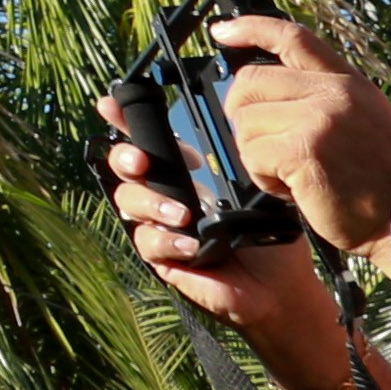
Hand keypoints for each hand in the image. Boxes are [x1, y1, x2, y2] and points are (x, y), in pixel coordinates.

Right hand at [98, 96, 356, 387]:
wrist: (279, 286)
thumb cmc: (269, 235)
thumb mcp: (253, 189)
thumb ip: (230, 163)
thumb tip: (225, 128)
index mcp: (181, 169)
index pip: (145, 137)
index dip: (122, 118)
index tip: (110, 104)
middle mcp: (164, 192)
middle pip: (124, 165)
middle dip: (126, 157)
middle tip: (143, 161)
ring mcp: (159, 223)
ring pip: (128, 201)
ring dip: (151, 202)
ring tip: (183, 214)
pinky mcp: (162, 256)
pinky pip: (147, 241)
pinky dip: (167, 240)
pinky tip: (191, 243)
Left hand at [201, 15, 390, 259]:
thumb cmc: (383, 184)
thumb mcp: (367, 121)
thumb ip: (324, 99)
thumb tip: (268, 93)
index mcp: (349, 83)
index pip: (293, 37)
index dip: (250, 28)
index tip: (222, 31)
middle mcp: (334, 93)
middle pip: (251, 82)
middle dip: (244, 116)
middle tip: (264, 146)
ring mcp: (319, 119)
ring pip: (247, 124)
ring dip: (258, 155)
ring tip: (293, 175)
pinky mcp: (304, 150)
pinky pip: (253, 154)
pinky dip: (264, 178)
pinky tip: (293, 191)